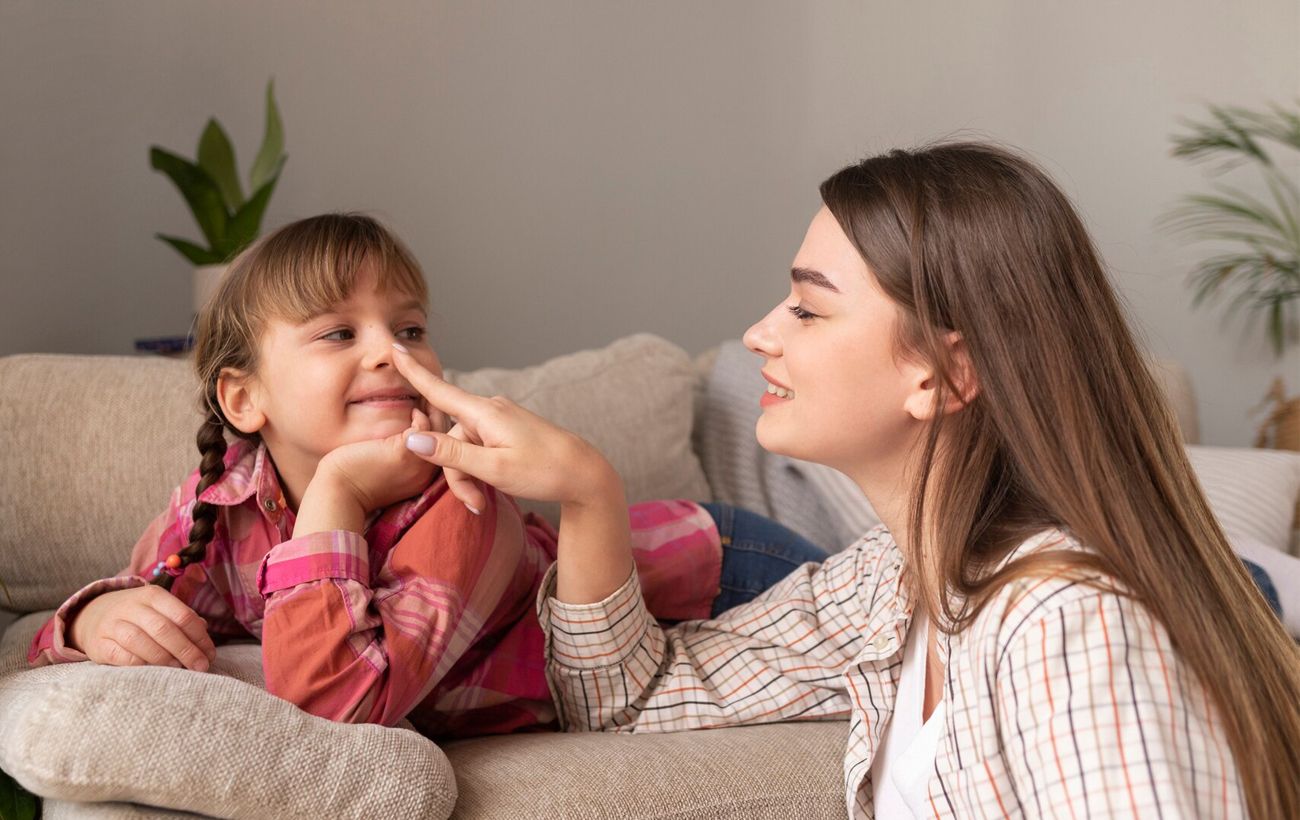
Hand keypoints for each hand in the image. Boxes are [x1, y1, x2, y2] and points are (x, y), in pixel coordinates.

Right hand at [69, 585, 216, 670]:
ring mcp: (112, 624)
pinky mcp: (99, 644)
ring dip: (163, 658)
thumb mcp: (160, 610)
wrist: (93, 616)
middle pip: (163, 628)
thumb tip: (204, 640)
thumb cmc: (139, 616)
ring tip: (178, 668)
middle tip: (200, 667)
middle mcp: (132, 606)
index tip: (210, 655)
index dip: (200, 637)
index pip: (183, 615)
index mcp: (153, 595)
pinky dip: (139, 664)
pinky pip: (121, 656)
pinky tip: (152, 671)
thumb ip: (183, 622)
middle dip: (186, 650)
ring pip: (140, 640)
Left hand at [314, 407, 439, 516]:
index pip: (443, 446)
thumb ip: (401, 451)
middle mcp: (427, 471)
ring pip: (439, 428)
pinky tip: (411, 410)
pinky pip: (424, 425)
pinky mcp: (404, 451)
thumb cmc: (354, 477)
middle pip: (447, 436)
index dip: (440, 426)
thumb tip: (403, 428)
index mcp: (423, 475)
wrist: (338, 493)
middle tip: (434, 396)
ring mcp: (419, 462)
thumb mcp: (386, 465)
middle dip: (442, 414)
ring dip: (434, 409)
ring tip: (426, 395)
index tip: (434, 410)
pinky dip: (419, 414)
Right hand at [390, 343, 619, 512]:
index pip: (439, 389)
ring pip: (464, 449)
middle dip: (455, 472)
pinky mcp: (507, 432)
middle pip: (450, 438)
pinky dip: (479, 471)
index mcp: (485, 413)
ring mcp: (499, 421)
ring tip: (483, 502)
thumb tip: (413, 438)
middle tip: (474, 503)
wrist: (584, 474)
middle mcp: (489, 410)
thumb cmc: (544, 471)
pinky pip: (479, 449)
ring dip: (468, 478)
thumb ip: (452, 454)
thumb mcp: (494, 469)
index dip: (414, 371)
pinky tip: (490, 491)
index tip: (395, 347)